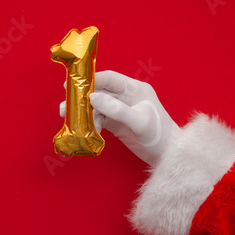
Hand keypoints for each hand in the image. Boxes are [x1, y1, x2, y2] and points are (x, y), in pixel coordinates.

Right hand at [60, 70, 180, 166]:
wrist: (168, 155)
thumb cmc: (160, 135)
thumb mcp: (139, 121)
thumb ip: (117, 109)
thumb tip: (93, 98)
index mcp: (134, 89)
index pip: (109, 79)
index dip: (91, 79)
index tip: (73, 85)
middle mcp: (126, 96)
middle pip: (99, 92)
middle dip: (82, 98)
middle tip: (66, 106)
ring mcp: (120, 110)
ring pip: (97, 106)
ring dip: (83, 112)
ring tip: (69, 118)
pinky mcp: (117, 123)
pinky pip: (99, 119)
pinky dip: (90, 122)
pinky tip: (82, 128)